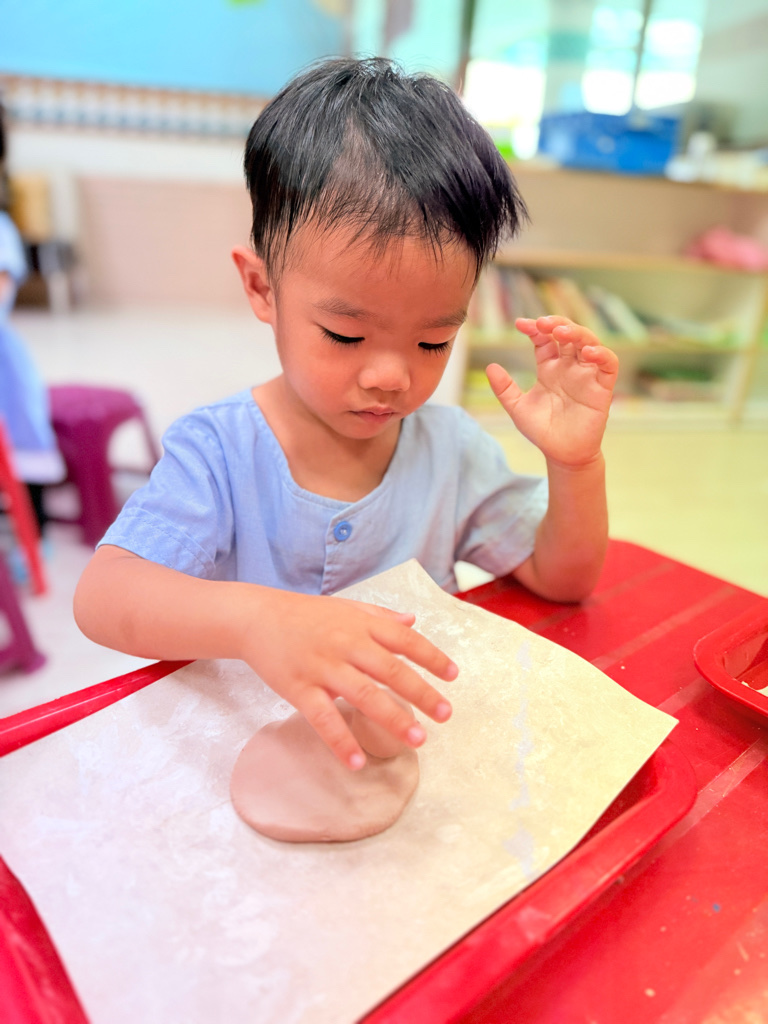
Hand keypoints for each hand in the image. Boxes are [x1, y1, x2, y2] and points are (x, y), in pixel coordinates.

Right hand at [240, 590, 455, 769]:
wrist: (256, 617)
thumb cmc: (305, 615)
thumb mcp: (345, 607)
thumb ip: (380, 616)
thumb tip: (413, 621)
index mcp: (361, 624)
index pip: (404, 640)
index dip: (431, 657)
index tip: (453, 676)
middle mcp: (346, 644)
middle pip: (390, 670)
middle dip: (421, 693)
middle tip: (445, 715)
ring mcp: (322, 667)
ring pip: (363, 695)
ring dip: (392, 718)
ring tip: (417, 740)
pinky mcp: (298, 688)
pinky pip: (323, 718)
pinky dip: (340, 741)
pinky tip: (357, 762)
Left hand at [486, 316, 618, 466]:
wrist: (561, 454)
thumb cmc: (542, 431)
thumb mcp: (518, 408)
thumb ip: (505, 388)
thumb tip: (490, 367)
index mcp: (550, 368)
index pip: (544, 339)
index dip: (534, 328)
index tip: (520, 324)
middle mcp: (569, 367)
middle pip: (568, 335)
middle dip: (556, 324)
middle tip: (542, 323)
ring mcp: (586, 375)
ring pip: (589, 343)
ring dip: (577, 333)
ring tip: (561, 332)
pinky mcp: (602, 388)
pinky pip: (608, 365)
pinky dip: (602, 354)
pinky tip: (587, 352)